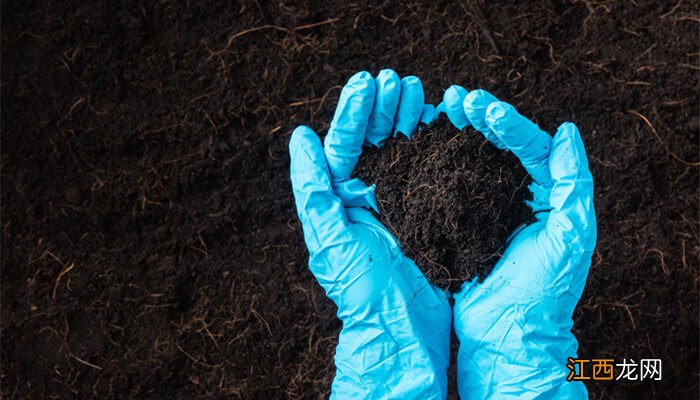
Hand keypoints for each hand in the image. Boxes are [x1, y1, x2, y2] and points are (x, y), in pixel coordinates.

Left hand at [290, 70, 449, 398]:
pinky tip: (443, 120)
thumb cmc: (363, 292)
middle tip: (397, 79)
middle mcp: (369, 196)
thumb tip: (299, 138)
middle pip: (374, 140)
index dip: (353, 112)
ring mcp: (402, 202)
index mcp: (341, 200)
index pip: (344, 145)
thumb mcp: (331, 241)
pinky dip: (437, 144)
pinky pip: (432, 170)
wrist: (406, 331)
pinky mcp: (431, 212)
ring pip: (404, 149)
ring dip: (410, 118)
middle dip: (384, 107)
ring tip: (419, 90)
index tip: (365, 81)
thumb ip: (314, 191)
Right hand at [443, 87, 596, 398]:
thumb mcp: (571, 235)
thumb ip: (572, 183)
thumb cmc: (546, 291)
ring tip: (439, 107)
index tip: (483, 108)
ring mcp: (485, 209)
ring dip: (456, 133)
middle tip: (456, 97)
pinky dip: (437, 163)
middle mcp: (517, 196)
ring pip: (471, 160)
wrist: (506, 336)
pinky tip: (423, 143)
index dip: (508, 123)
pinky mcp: (459, 224)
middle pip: (498, 146)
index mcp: (547, 196)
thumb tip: (568, 131)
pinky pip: (449, 187)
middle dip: (478, 118)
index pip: (530, 147)